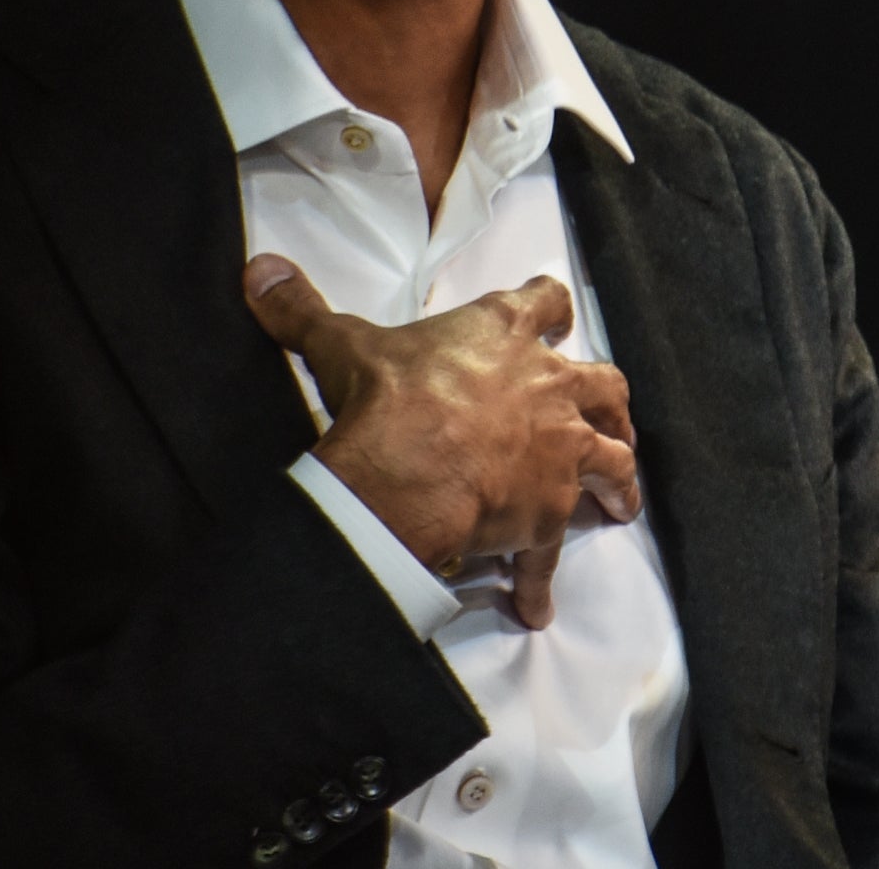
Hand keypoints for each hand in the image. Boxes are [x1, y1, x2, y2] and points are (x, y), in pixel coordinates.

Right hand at [244, 254, 641, 628]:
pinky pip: (553, 553)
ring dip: (617, 481)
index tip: (556, 313)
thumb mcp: (342, 345)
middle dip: (609, 402)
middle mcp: (547, 385)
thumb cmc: (388, 399)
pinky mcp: (550, 511)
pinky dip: (544, 580)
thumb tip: (259, 270)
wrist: (410, 470)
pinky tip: (536, 607)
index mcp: (502, 333)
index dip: (550, 306)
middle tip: (609, 418)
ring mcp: (559, 450)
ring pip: (613, 460)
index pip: (544, 301)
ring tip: (619, 502)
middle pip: (604, 385)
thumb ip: (303, 309)